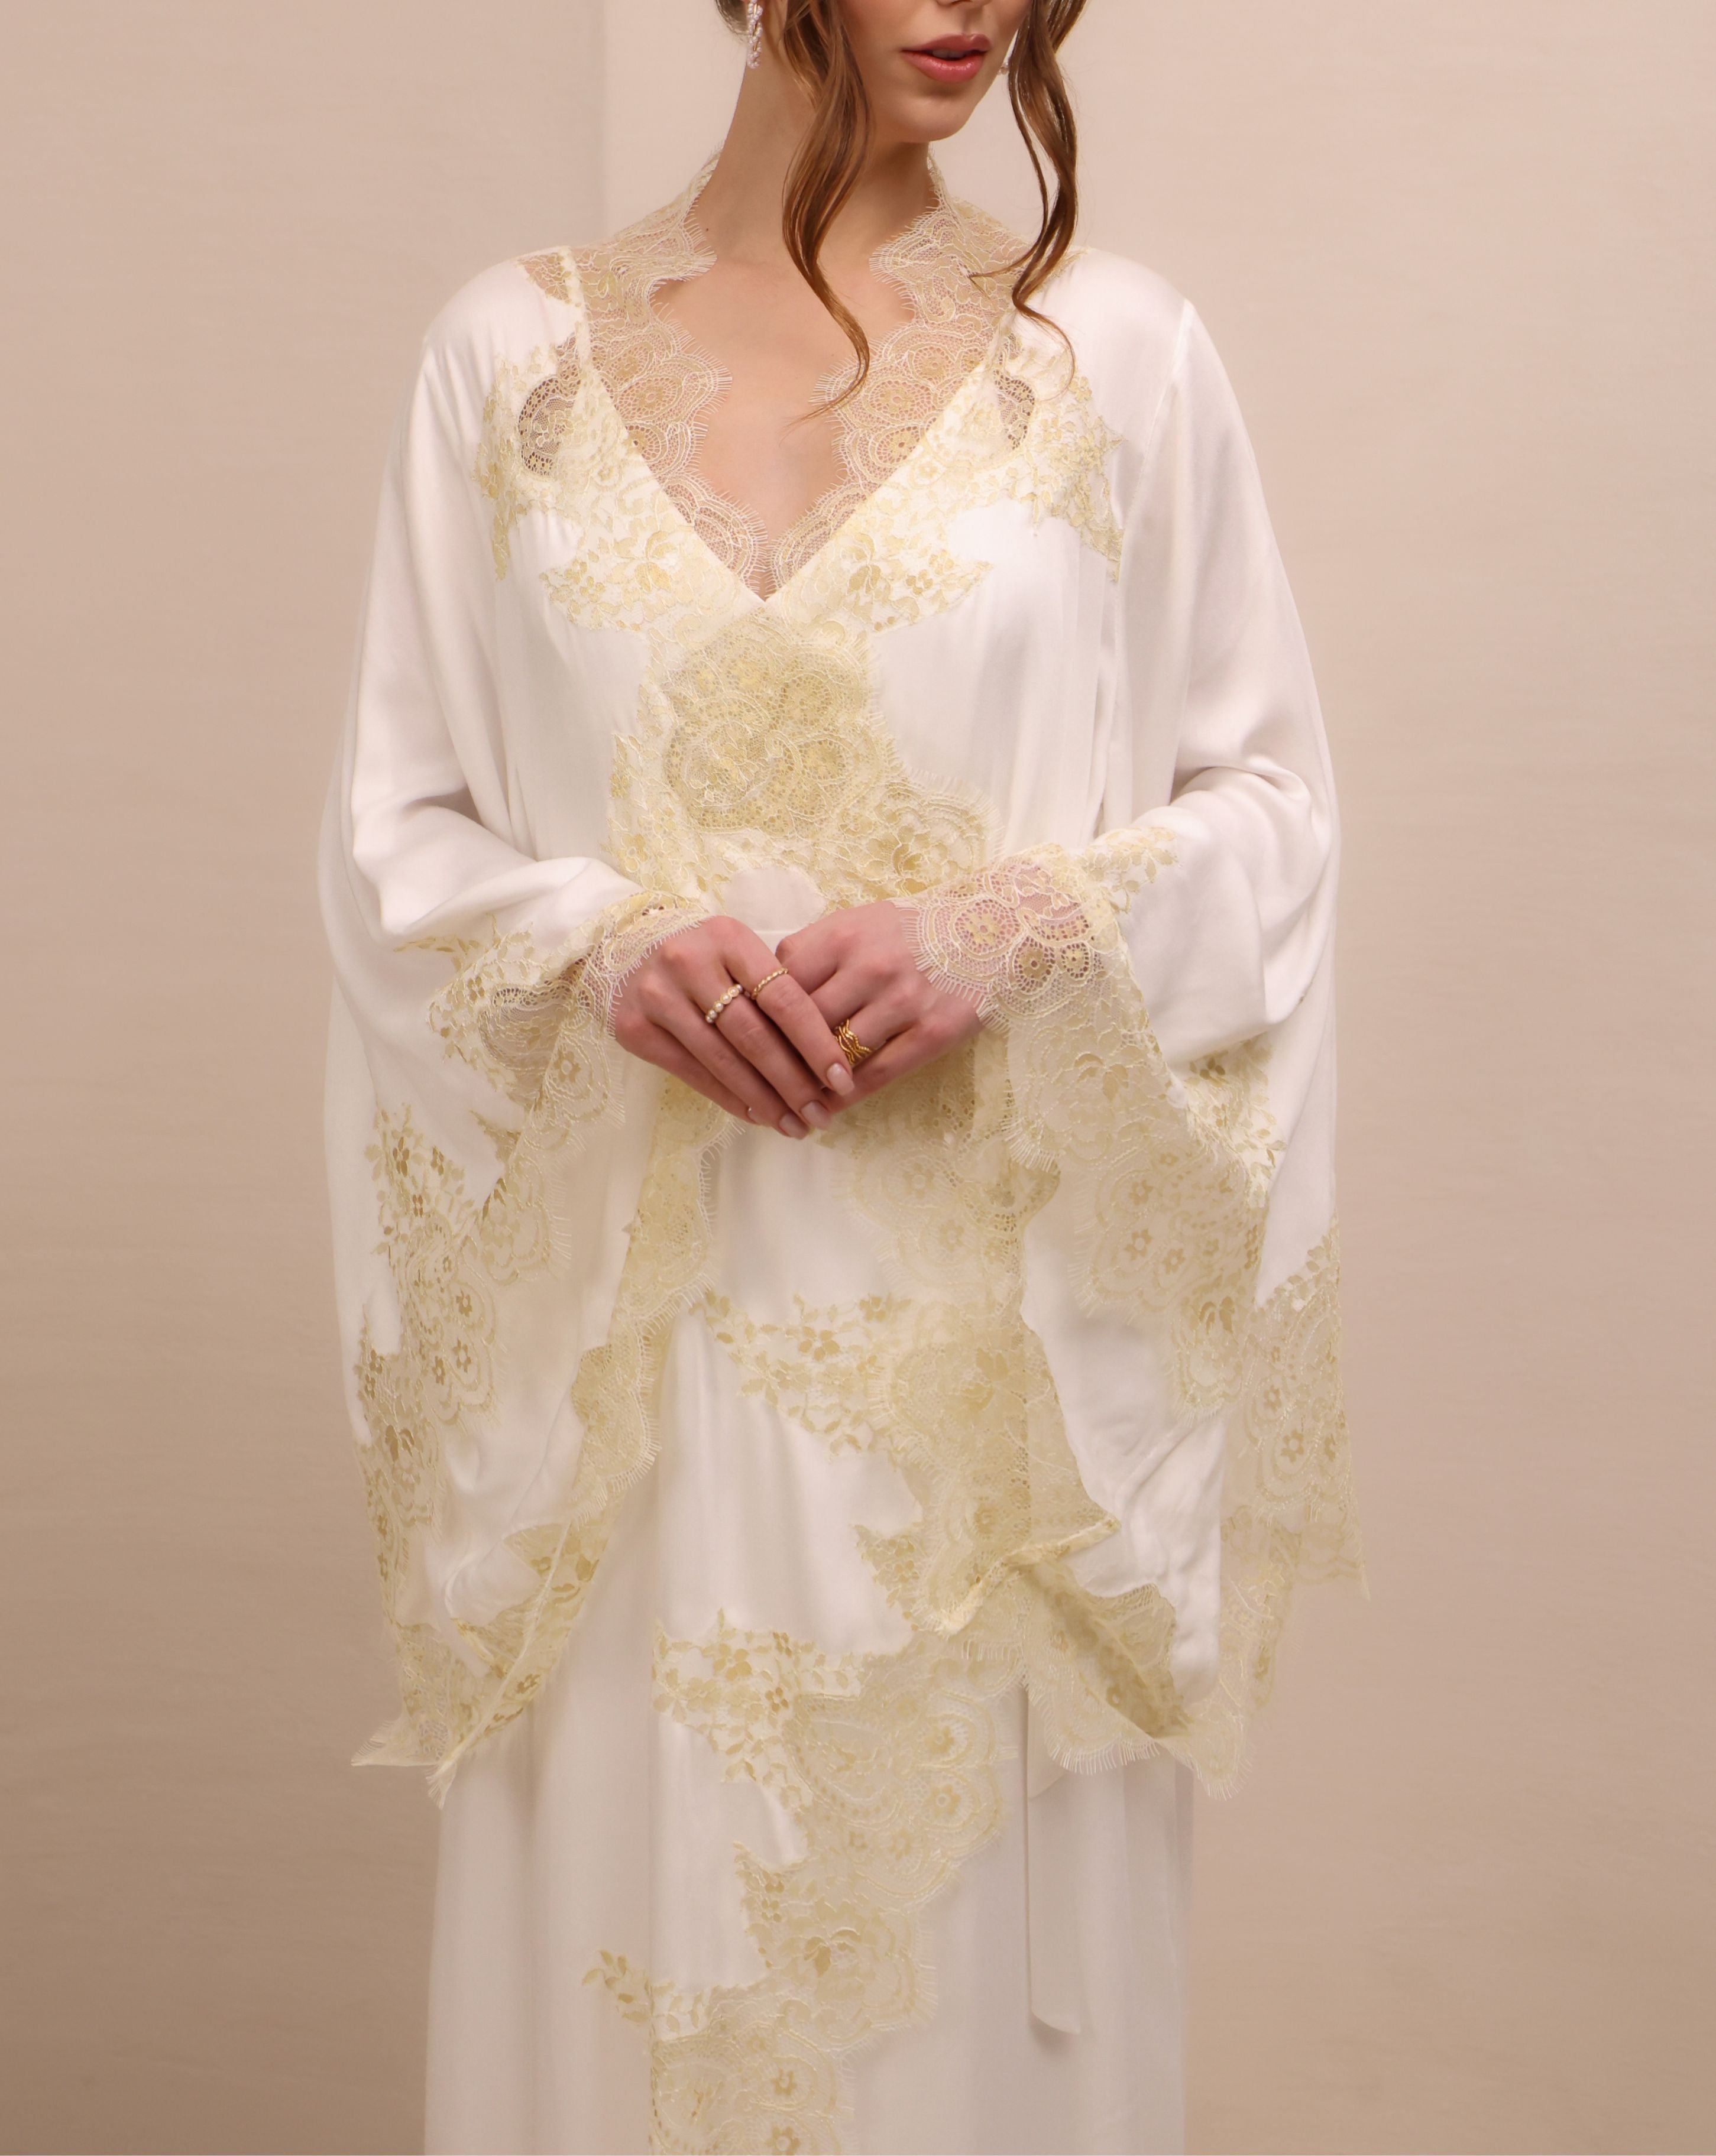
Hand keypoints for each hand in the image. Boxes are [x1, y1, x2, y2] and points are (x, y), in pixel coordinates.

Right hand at [610, 915, 854, 1136]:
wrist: (623, 949)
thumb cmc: (702, 957)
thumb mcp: (738, 954)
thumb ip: (774, 991)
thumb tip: (823, 1059)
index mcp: (728, 938)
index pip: (784, 997)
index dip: (816, 1043)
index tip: (842, 1077)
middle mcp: (689, 963)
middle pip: (754, 1035)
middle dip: (793, 1082)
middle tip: (821, 1114)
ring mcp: (658, 996)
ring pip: (724, 1061)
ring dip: (764, 1100)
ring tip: (793, 1124)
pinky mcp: (635, 1028)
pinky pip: (693, 1074)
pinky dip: (730, 1098)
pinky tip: (756, 1114)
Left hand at [776, 901, 982, 1104]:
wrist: (992, 928)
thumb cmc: (912, 929)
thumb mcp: (858, 922)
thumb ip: (814, 952)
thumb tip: (765, 993)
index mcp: (842, 935)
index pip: (780, 982)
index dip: (758, 1014)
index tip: (745, 1039)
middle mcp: (870, 967)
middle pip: (803, 1023)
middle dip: (776, 1055)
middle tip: (756, 1081)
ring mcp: (903, 1001)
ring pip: (836, 1054)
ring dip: (808, 1083)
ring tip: (788, 1103)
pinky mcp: (933, 1032)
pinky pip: (877, 1074)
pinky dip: (846, 1096)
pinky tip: (828, 1109)